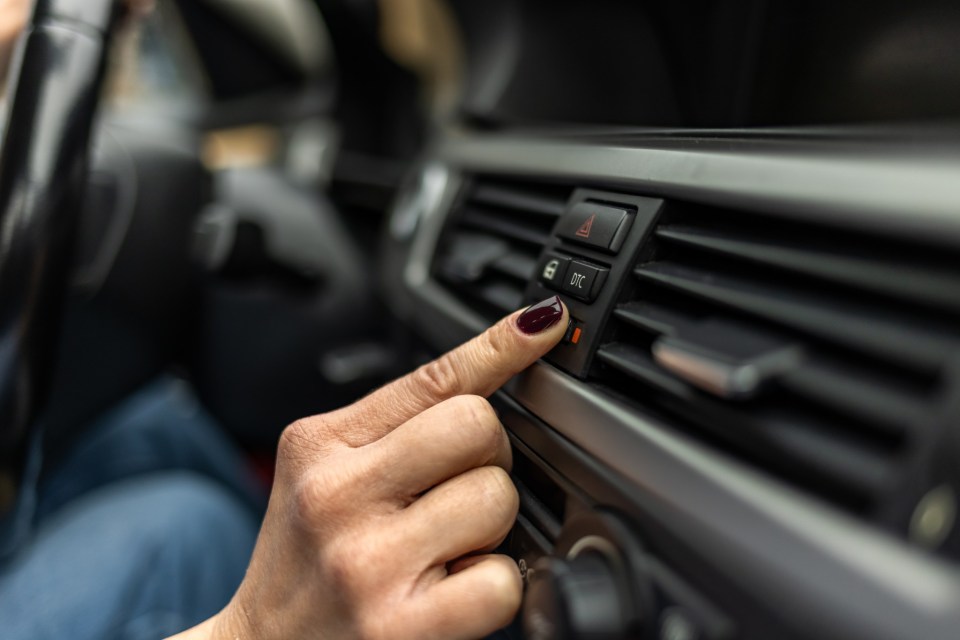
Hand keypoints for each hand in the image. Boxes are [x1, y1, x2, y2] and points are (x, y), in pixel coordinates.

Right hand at [173, 296, 567, 639]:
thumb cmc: (306, 559)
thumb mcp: (326, 473)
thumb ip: (393, 430)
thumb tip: (488, 383)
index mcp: (321, 445)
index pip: (430, 379)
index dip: (498, 346)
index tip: (544, 322)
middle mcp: (338, 494)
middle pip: (478, 427)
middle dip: (487, 458)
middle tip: (455, 490)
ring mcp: (369, 561)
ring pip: (498, 497)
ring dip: (490, 526)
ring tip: (444, 547)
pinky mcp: (402, 625)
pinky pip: (503, 579)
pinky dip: (494, 585)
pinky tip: (452, 590)